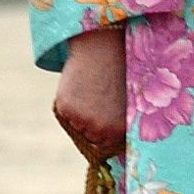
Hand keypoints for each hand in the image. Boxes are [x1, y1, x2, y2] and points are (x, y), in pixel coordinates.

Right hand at [53, 27, 127, 157]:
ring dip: (80, 114)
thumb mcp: (130, 102)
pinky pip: (64, 114)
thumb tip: (113, 140)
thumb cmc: (121, 71)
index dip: (106, 132)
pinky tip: (80, 86)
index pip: (109, 146)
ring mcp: (83, 120)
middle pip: (92, 139)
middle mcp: (102, 130)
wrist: (104, 48)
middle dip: (92, 124)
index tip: (108, 117)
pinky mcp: (66, 109)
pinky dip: (68, 103)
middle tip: (99, 100)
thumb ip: (121, 123)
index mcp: (122, 131)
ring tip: (91, 90)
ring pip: (77, 126)